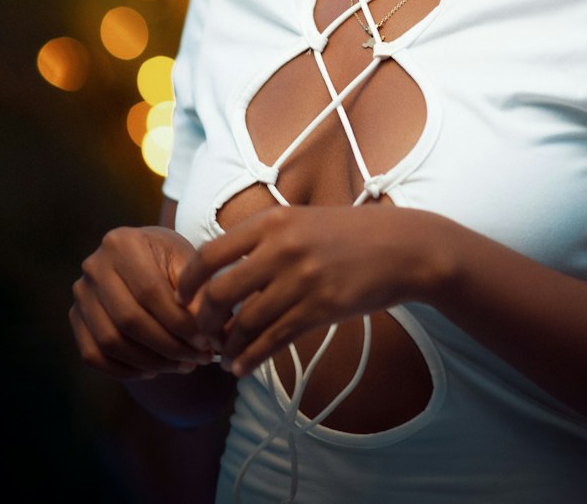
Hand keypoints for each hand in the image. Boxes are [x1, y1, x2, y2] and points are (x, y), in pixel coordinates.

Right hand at [70, 225, 215, 380]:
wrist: (143, 259)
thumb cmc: (170, 261)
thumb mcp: (187, 264)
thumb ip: (196, 294)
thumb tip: (209, 337)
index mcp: (122, 242)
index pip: (150, 292)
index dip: (180, 323)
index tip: (207, 342)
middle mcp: (94, 266)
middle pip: (129, 320)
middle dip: (168, 347)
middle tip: (199, 359)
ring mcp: (81, 294)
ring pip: (111, 342)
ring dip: (151, 363)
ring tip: (184, 366)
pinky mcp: (75, 318)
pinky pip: (94, 356)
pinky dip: (126, 370)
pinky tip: (155, 370)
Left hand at [176, 205, 445, 377]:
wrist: (403, 246)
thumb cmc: (352, 233)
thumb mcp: (303, 220)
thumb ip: (266, 238)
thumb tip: (225, 268)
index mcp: (272, 221)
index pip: (211, 253)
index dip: (189, 281)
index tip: (183, 298)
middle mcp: (281, 248)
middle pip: (220, 293)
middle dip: (204, 321)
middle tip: (204, 335)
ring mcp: (300, 279)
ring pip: (245, 323)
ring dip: (227, 346)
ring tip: (224, 357)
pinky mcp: (319, 309)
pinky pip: (273, 340)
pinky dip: (251, 358)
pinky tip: (243, 367)